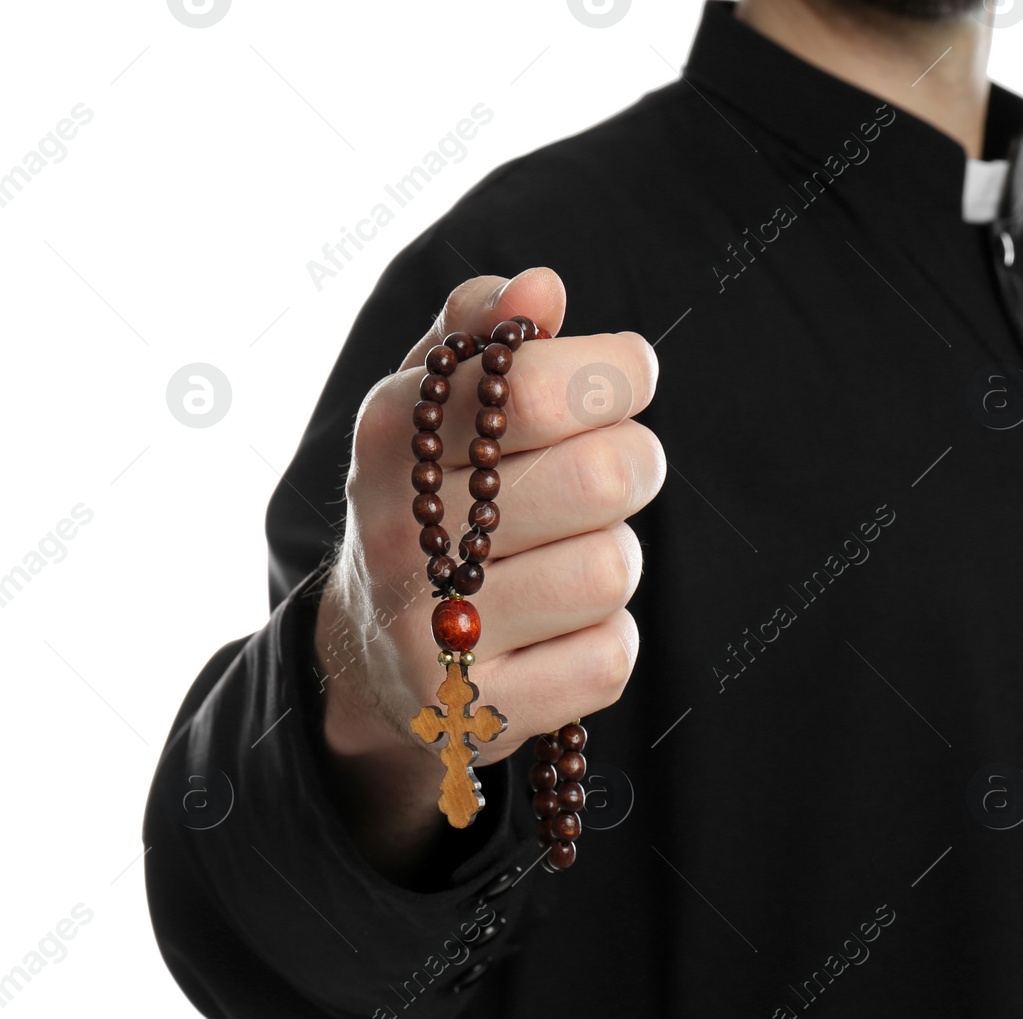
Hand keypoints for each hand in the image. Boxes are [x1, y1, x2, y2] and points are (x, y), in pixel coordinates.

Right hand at [313, 268, 662, 876]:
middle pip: (604, 476)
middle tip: (618, 468)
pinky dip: (605, 639)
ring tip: (573, 553)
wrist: (372, 651)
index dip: (616, 372)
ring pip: (614, 568)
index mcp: (389, 436)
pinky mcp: (478, 712)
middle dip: (635, 461)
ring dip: (617, 556)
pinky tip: (560, 629)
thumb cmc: (432, 500)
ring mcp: (434, 633)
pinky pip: (609, 657)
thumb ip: (478, 335)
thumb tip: (541, 287)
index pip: (539, 385)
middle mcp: (398, 534)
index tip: (630, 373)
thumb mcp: (429, 405)